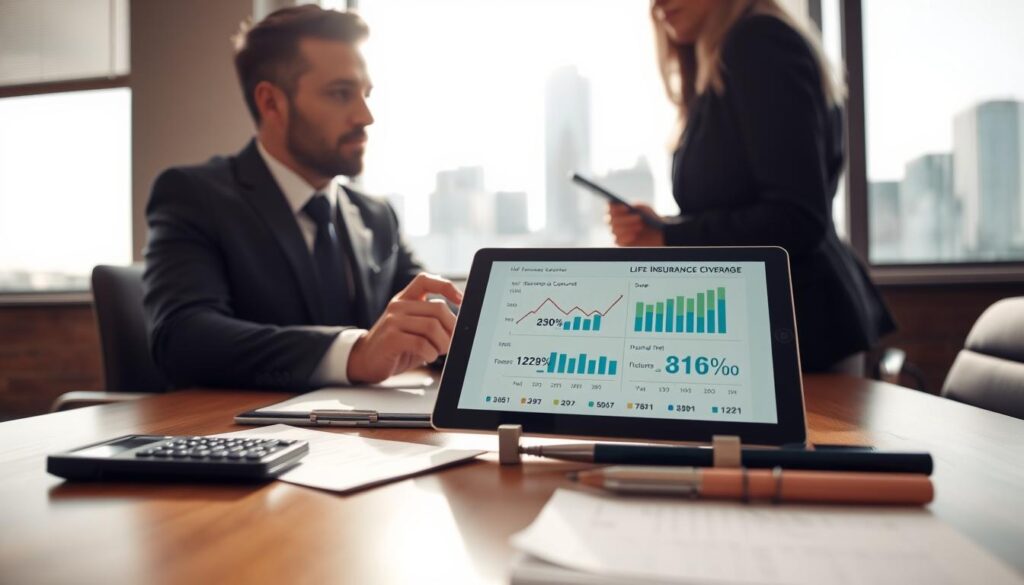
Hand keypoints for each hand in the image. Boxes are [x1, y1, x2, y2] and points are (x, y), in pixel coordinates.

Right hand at [346, 273, 462, 382]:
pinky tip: (427, 356)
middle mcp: (398, 306)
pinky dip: (431, 353)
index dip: (446, 286)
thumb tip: (458, 326)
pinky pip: (421, 343)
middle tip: (449, 343)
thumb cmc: (394, 347)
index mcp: (404, 299)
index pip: (425, 280)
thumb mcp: (413, 329)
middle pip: (438, 308)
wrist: (364, 361)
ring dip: (442, 344)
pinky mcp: (390, 338)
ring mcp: (393, 320)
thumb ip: (431, 322)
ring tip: (438, 351)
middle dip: (451, 328)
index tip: (460, 300)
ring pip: (432, 326)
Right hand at [606, 203, 664, 246]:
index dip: (616, 207)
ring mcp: (615, 233)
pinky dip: (626, 238)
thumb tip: (634, 209)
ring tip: (640, 227)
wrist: (652, 233)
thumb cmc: (647, 218)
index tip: (626, 208)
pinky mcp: (619, 242)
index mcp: (616, 210)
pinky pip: (618, 241)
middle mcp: (612, 221)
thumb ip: (640, 207)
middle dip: (626, 219)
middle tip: (638, 218)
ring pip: (615, 230)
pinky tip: (633, 236)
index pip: (610, 208)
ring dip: (628, 228)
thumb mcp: (646, 210)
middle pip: (612, 220)